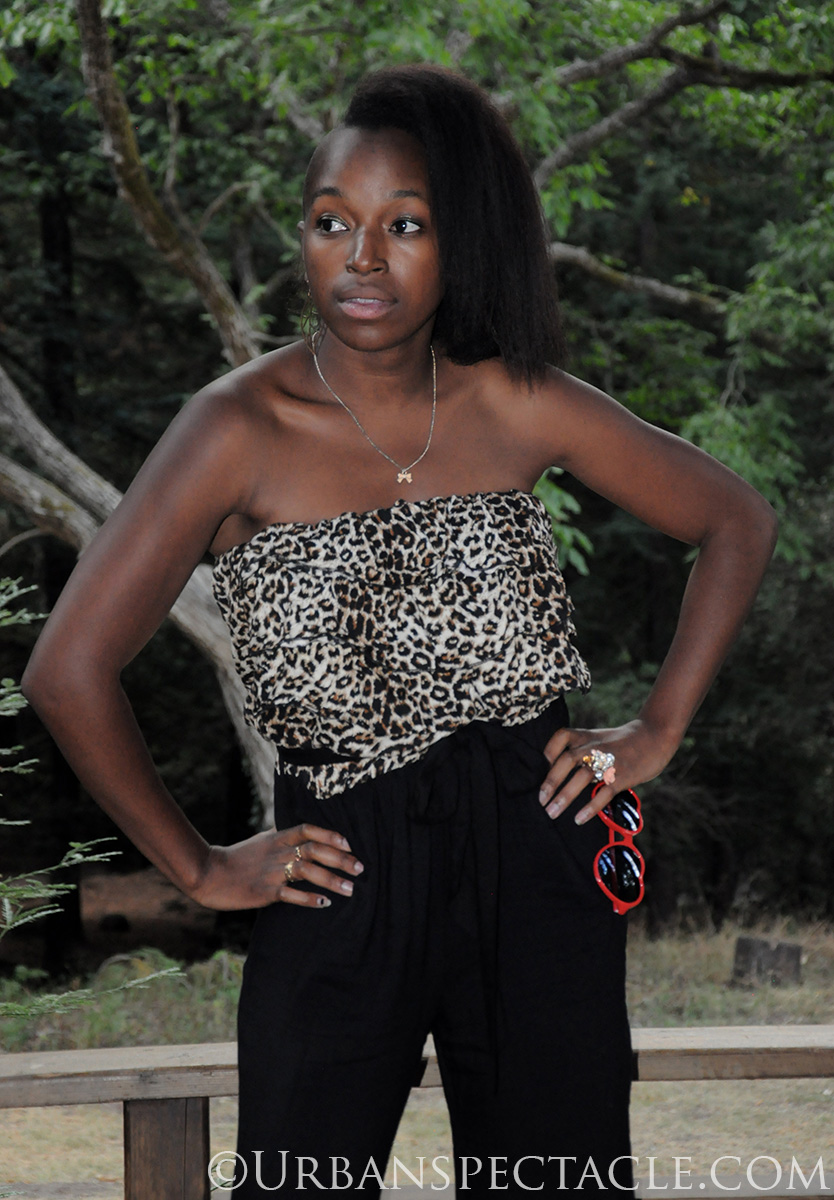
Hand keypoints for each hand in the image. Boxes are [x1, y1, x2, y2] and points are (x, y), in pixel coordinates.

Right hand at [188, 823, 363, 910]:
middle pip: (314, 850)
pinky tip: (324, 903)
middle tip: (360, 868)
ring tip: (349, 889)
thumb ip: (282, 838)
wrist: (209, 873)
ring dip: (331, 879)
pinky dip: (309, 898)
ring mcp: (271, 871)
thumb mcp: (262, 841)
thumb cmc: (237, 858)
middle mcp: (277, 852)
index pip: (308, 829)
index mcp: (277, 838)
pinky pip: (290, 894)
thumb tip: (303, 835)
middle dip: (340, 859)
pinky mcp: (264, 891)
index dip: (330, 835)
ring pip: (307, 871)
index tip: (349, 844)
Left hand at [538, 718, 678, 823]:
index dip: (548, 751)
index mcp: (587, 736)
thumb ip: (582, 751)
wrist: (654, 736)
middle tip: (541, 800)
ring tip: (551, 813)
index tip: (541, 767)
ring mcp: (608, 761)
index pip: (562, 736)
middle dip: (551, 781)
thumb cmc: (623, 742)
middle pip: (567, 760)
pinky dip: (590, 807)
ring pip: (582, 777)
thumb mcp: (599, 738)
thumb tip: (561, 774)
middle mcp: (594, 747)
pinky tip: (579, 819)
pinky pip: (604, 792)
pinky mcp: (622, 776)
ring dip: (565, 796)